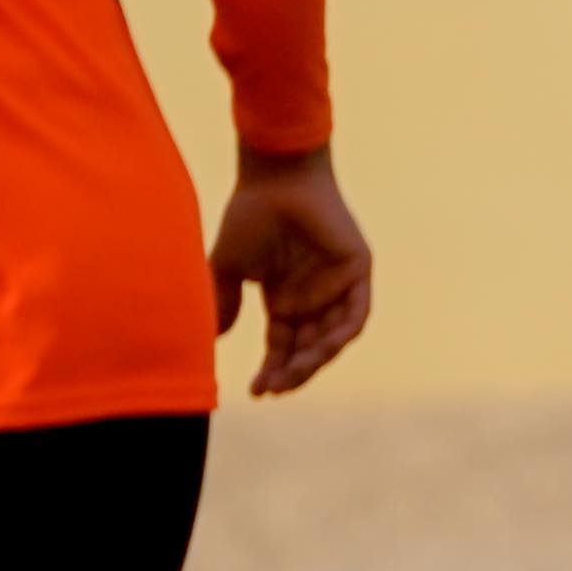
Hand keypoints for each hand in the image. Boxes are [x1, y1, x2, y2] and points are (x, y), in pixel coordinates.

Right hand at [212, 148, 374, 395]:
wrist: (274, 178)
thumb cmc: (250, 215)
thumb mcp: (229, 268)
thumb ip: (225, 302)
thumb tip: (214, 340)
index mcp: (286, 298)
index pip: (283, 345)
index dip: (273, 370)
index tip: (256, 393)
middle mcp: (313, 296)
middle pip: (308, 347)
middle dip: (293, 371)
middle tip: (275, 388)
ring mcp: (337, 284)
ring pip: (332, 336)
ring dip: (315, 358)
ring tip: (293, 374)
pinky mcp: (357, 269)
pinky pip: (356, 312)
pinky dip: (342, 332)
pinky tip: (321, 349)